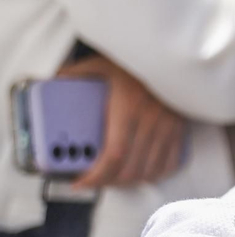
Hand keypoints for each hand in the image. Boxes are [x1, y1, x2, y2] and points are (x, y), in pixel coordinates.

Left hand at [56, 55, 186, 188]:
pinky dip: (155, 173)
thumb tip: (52, 83)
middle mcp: (151, 120)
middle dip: (108, 182)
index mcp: (128, 107)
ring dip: (130, 181)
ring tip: (113, 177)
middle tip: (93, 181)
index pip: (114, 155)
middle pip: (131, 169)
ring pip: (150, 170)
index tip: (80, 182)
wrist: (170, 54)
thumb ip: (74, 74)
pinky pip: (171, 162)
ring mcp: (169, 126)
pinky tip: (141, 171)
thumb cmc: (133, 60)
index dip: (96, 176)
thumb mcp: (99, 63)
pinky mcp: (180, 128)